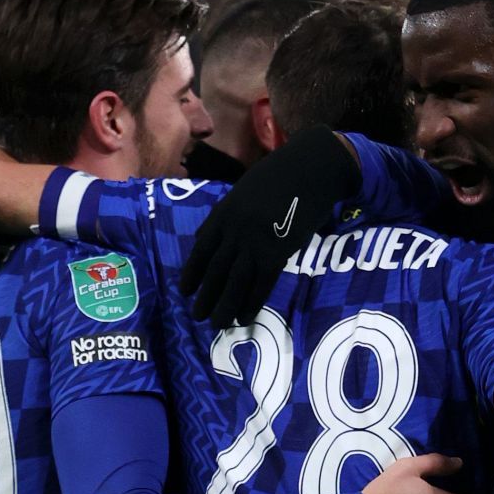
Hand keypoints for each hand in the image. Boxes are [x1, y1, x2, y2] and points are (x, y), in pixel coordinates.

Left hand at [180, 128, 360, 324]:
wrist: (310, 169)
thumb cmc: (278, 176)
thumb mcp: (242, 192)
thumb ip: (225, 216)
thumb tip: (205, 237)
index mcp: (224, 214)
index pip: (201, 250)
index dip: (192, 273)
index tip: (184, 291)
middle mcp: (234, 231)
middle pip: (215, 270)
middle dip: (205, 296)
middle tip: (197, 316)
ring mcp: (255, 243)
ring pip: (235, 282)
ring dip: (224, 306)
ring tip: (218, 324)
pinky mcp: (277, 253)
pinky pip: (261, 284)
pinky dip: (252, 303)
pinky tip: (245, 317)